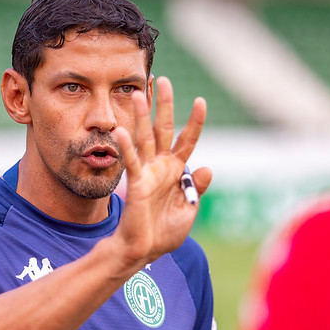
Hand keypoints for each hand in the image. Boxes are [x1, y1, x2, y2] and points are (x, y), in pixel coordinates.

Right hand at [111, 76, 211, 270]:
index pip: (188, 140)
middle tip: (162, 79)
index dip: (195, 121)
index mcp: (175, 171)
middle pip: (163, 129)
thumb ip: (196, 188)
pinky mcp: (136, 183)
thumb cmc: (163, 232)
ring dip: (141, 116)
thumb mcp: (188, 209)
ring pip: (144, 138)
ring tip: (138, 94)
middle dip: (164, 105)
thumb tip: (208, 167)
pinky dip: (126, 147)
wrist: (143, 250)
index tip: (201, 101)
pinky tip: (121, 131)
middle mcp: (160, 166)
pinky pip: (131, 162)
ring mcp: (147, 172)